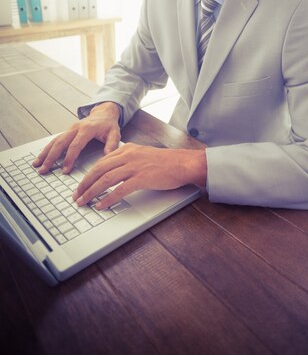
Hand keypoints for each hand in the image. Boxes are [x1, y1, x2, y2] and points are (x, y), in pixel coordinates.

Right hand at [32, 102, 120, 173]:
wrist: (104, 113)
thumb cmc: (108, 125)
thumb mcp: (114, 133)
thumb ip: (112, 144)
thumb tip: (108, 155)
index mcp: (86, 129)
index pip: (75, 145)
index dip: (69, 158)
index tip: (65, 170)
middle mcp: (75, 128)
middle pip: (60, 143)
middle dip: (51, 157)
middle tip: (44, 169)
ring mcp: (69, 129)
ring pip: (54, 141)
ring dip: (45, 153)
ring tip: (37, 165)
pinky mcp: (67, 132)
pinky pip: (55, 140)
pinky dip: (46, 149)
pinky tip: (41, 157)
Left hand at [73, 143, 206, 209]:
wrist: (182, 163)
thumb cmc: (165, 162)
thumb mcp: (143, 154)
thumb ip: (128, 159)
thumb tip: (114, 169)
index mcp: (127, 149)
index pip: (101, 162)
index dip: (89, 174)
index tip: (81, 185)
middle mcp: (128, 156)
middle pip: (99, 169)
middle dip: (85, 184)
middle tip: (77, 195)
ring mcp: (134, 167)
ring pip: (106, 179)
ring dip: (92, 192)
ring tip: (84, 201)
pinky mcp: (142, 178)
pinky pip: (120, 190)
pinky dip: (108, 198)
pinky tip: (101, 205)